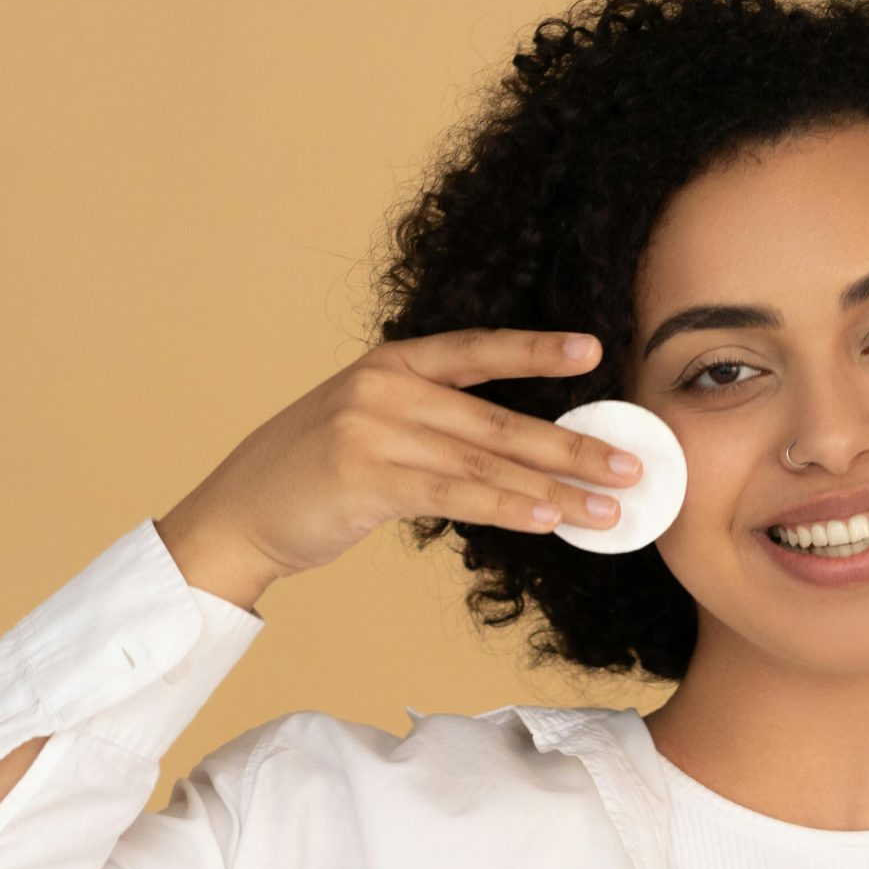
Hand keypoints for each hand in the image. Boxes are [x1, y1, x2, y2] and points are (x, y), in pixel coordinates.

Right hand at [164, 327, 643, 587]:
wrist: (236, 515)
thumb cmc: (311, 477)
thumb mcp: (368, 427)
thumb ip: (431, 425)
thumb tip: (517, 450)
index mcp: (391, 365)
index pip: (476, 350)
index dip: (536, 348)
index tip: (594, 347)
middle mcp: (385, 387)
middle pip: (498, 417)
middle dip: (572, 444)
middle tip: (632, 463)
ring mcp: (372, 429)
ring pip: (485, 461)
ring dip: (554, 489)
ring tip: (608, 508)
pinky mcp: (365, 477)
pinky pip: (454, 495)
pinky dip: (507, 508)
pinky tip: (548, 520)